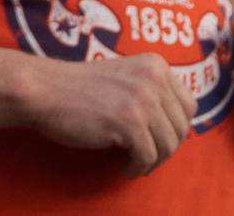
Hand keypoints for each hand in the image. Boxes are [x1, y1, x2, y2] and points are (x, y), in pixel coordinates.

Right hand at [19, 52, 195, 176]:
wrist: (43, 89)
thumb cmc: (78, 88)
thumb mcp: (124, 77)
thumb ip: (151, 91)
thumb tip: (178, 126)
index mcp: (155, 65)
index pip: (189, 105)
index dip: (176, 126)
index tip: (158, 137)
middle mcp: (154, 79)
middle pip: (181, 128)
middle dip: (166, 148)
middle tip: (146, 156)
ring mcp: (142, 100)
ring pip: (168, 146)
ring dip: (152, 161)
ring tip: (135, 163)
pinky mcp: (129, 122)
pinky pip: (148, 157)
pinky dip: (138, 168)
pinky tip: (124, 167)